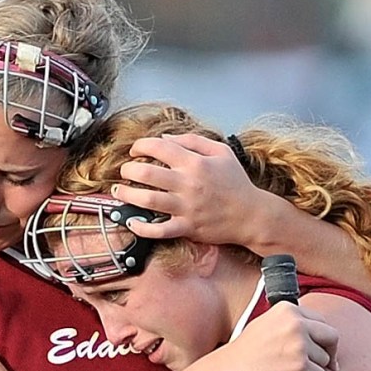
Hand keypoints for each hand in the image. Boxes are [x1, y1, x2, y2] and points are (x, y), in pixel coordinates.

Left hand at [111, 133, 262, 244]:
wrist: (251, 215)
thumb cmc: (236, 183)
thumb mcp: (221, 152)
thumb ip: (193, 141)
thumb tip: (165, 139)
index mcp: (195, 163)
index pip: (159, 148)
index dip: (141, 146)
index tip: (136, 150)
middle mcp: (188, 184)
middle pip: (147, 174)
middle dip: (129, 170)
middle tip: (125, 170)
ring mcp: (186, 207)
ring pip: (148, 201)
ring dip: (129, 195)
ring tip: (120, 191)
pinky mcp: (187, 227)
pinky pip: (159, 230)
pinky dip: (143, 228)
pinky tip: (132, 223)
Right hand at [214, 300, 338, 370]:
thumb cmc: (245, 352)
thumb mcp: (267, 323)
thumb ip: (290, 322)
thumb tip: (316, 332)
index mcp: (288, 309)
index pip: (321, 321)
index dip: (322, 337)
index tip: (322, 348)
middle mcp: (296, 322)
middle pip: (331, 336)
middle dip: (330, 351)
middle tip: (327, 364)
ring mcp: (299, 343)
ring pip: (325, 359)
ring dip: (315, 369)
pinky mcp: (299, 365)